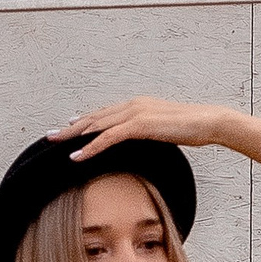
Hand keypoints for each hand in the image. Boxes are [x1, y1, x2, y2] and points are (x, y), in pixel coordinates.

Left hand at [48, 97, 231, 157]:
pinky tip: (78, 156)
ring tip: (56, 144)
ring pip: (96, 125)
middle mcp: (132, 105)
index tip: (67, 128)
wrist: (209, 121)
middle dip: (70, 127)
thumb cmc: (191, 127)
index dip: (83, 121)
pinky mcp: (140, 124)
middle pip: (94, 117)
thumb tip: (138, 140)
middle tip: (50, 136)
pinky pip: (109, 137)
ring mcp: (135, 113)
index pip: (104, 114)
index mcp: (136, 105)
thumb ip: (146, 132)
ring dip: (74, 135)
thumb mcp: (162, 130)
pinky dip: (91, 147)